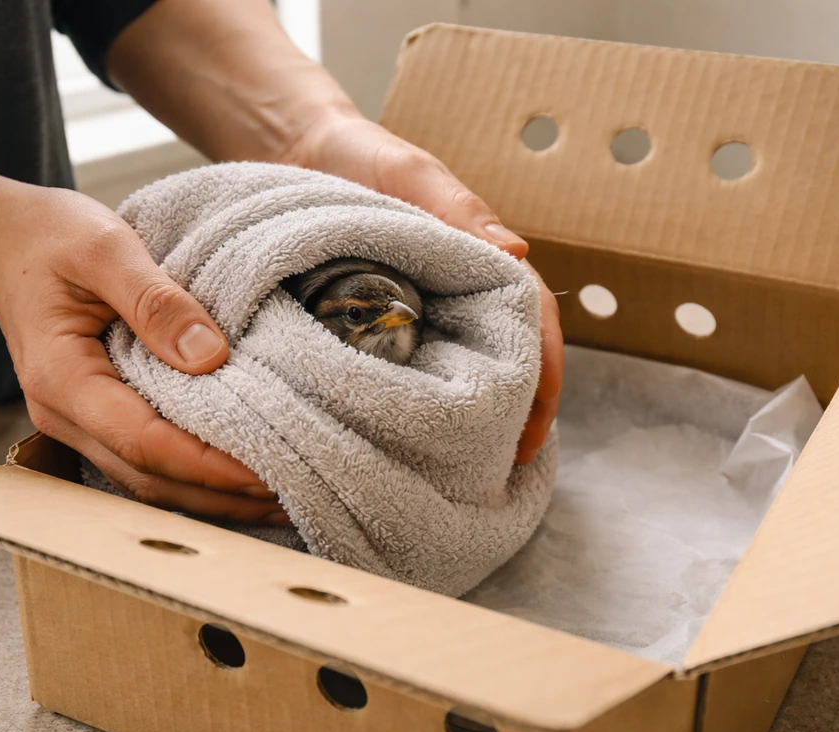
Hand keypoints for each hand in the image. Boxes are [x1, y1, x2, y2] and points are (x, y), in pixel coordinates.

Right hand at [0, 178, 287, 523]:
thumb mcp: (105, 248)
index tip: (269, 470)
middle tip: (293, 493)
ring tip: (278, 498)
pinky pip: (145, 460)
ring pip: (147, 481)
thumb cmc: (49, 236)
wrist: (3, 238)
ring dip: (211, 496)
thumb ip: (155, 301)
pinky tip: (236, 475)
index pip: (144, 442)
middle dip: (220, 496)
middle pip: (149, 478)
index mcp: (63, 378)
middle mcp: (64, 414)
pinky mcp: (96, 415)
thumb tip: (210, 356)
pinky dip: (192, 475)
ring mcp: (76, 421)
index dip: (208, 465)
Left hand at [287, 115, 562, 463]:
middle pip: (503, 360)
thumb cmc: (362, 156)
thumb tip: (519, 252)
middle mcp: (455, 293)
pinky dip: (416, 404)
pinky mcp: (377, 322)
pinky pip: (405, 368)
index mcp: (480, 261)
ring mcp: (417, 311)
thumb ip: (460, 210)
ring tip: (463, 470)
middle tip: (500, 472)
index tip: (534, 433)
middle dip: (512, 415)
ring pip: (458, 371)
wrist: (296, 151)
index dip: (542, 379)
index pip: (531, 324)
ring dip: (469, 417)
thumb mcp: (413, 176)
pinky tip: (409, 440)